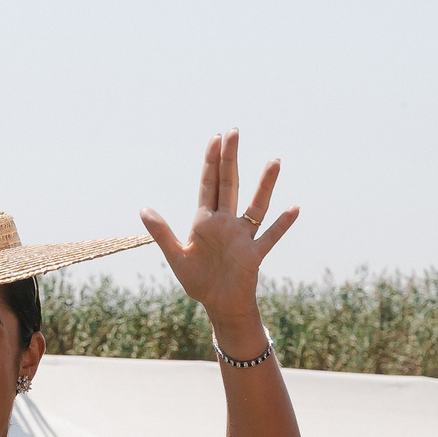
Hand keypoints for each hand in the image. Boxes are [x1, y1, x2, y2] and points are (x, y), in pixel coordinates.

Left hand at [139, 131, 299, 351]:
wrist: (220, 305)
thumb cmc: (198, 281)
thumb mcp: (176, 256)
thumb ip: (162, 233)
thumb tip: (143, 209)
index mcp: (205, 221)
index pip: (209, 183)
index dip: (211, 161)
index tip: (216, 137)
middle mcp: (226, 222)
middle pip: (230, 184)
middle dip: (230, 158)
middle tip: (234, 131)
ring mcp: (243, 236)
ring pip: (256, 205)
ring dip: (265, 184)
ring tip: (274, 161)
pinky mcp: (254, 254)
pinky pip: (270, 236)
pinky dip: (281, 224)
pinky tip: (294, 208)